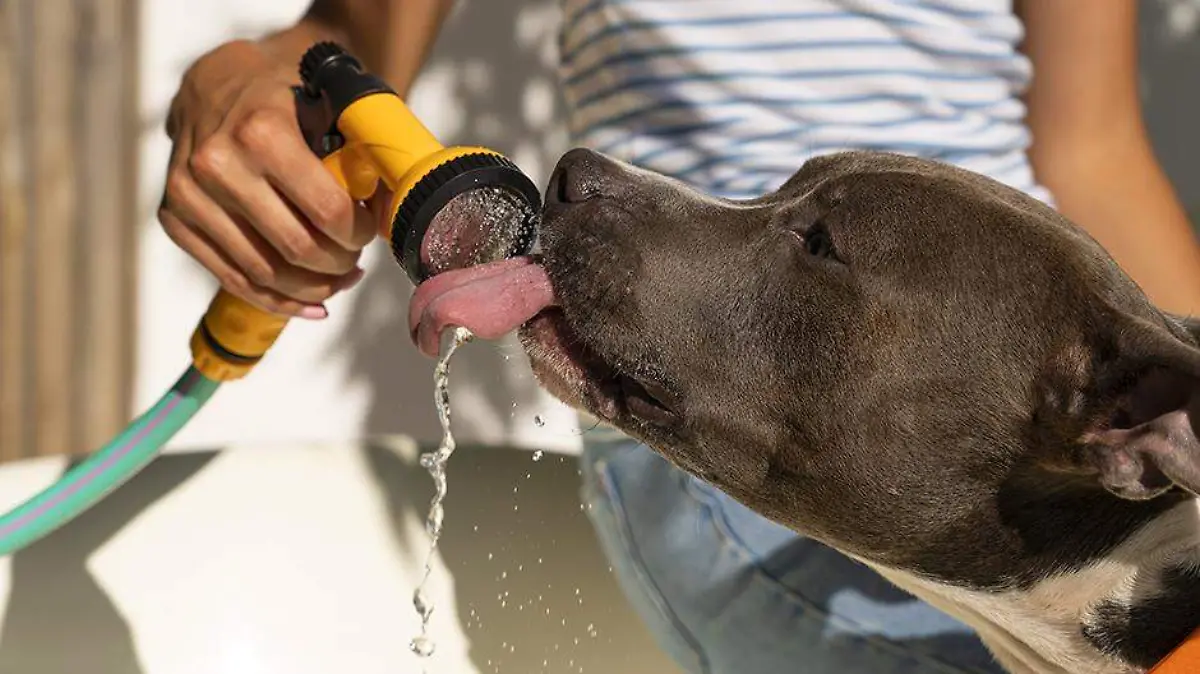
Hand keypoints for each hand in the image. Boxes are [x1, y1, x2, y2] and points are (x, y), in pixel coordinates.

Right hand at [158, 39, 376, 318]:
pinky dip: (278, 301)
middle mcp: (217, 165)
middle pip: (297, 249)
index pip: (327, 212)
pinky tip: (311, 304)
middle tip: (356, 261)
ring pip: (265, 274)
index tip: (369, 231)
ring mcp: (189, 195)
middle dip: (339, 264)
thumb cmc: (282, 98)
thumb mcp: (327, 106)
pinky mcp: (173, 219)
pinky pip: (234, 279)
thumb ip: (362, 152)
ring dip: (313, 288)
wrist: (213, 85)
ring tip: (339, 281)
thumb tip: (396, 212)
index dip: (359, 233)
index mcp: (261, 132)